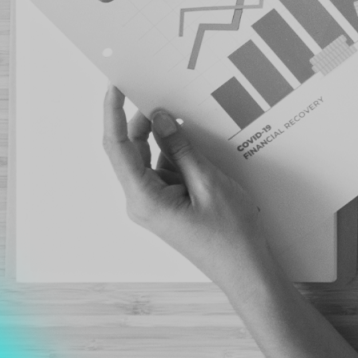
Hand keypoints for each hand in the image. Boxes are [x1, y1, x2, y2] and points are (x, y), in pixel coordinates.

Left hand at [100, 86, 274, 283]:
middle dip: (144, 123)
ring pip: (148, 160)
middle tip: (164, 97)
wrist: (245, 271)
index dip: (112, 113)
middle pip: (130, 151)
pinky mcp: (166, 206)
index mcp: (144, 198)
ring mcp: (153, 205)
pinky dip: (176, 157)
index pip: (117, 147)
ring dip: (165, 142)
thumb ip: (181, 148)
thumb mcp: (208, 182)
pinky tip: (197, 151)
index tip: (115, 87)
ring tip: (189, 128)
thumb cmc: (231, 236)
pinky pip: (163, 172)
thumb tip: (161, 118)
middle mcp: (141, 202)